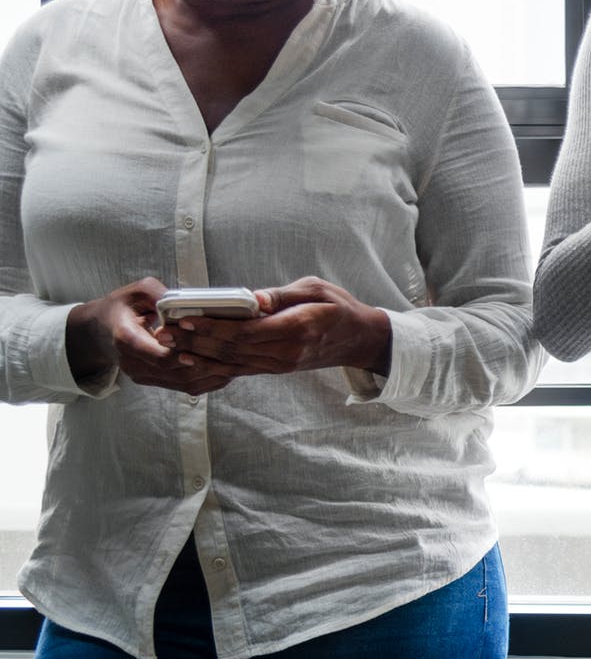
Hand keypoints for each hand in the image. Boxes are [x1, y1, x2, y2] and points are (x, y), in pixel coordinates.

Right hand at [65, 278, 238, 394]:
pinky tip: (226, 370)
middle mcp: (132, 362)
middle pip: (175, 372)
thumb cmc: (123, 305)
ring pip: (182, 383)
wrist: (100, 330)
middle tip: (235, 356)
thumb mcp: (137, 291)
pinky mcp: (152, 380)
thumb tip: (185, 300)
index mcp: (126, 339)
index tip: (205, 346)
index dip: (183, 354)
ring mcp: (142, 375)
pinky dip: (206, 380)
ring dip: (210, 374)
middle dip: (206, 364)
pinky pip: (182, 386)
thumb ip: (160, 294)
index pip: (158, 355)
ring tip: (237, 363)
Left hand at [166, 277, 392, 377]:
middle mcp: (285, 353)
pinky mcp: (275, 369)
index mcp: (296, 329)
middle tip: (165, 331)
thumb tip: (251, 298)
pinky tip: (192, 358)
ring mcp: (279, 364)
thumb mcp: (316, 289)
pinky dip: (213, 365)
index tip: (187, 317)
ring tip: (169, 344)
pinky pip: (239, 369)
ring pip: (231, 363)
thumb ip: (281, 295)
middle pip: (232, 349)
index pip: (246, 331)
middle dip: (195, 340)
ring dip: (198, 354)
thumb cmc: (338, 308)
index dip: (213, 327)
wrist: (358, 340)